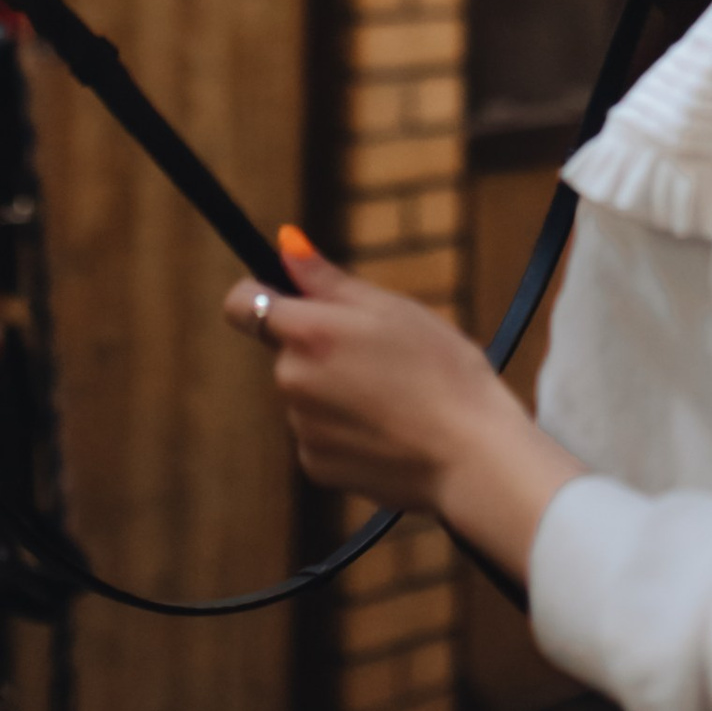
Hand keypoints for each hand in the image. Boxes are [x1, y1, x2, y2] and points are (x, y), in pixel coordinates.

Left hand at [224, 225, 580, 585]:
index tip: (287, 297)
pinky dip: (345, 431)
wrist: (471, 456)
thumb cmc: (442, 371)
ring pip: (306, 394)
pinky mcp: (316, 466)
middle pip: (284, 351)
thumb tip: (286, 244)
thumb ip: (327, 280)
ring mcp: (301, 428)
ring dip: (334, 390)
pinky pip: (319, 435)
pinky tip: (389, 430)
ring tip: (394, 396)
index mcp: (308, 333)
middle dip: (318, 347)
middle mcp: (292, 380)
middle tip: (379, 354)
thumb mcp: (392, 309)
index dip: (258, 294)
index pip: (241, 304)